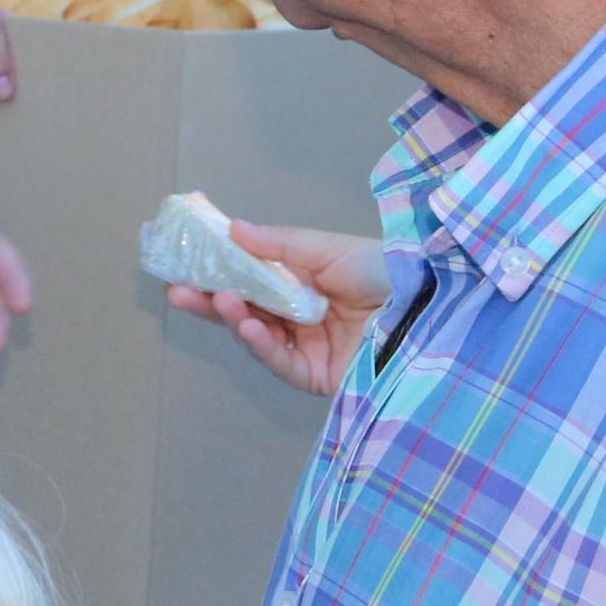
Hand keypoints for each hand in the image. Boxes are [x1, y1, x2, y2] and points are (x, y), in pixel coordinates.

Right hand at [164, 218, 408, 397]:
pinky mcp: (318, 376)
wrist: (429, 309)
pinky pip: (280, 362)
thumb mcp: (329, 248)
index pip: (253, 277)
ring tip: (214, 299)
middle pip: (247, 309)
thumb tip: (233, 229)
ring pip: (258, 336)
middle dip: (210, 299)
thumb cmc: (385, 271)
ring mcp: (309, 347)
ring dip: (233, 318)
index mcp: (305, 281)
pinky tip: (246, 326)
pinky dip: (260, 344)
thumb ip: (280, 244)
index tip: (186, 259)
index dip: (220, 269)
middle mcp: (302, 315)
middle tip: (176, 289)